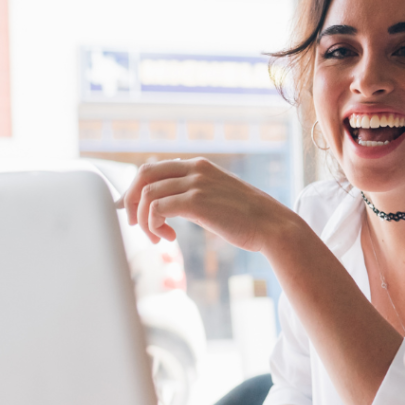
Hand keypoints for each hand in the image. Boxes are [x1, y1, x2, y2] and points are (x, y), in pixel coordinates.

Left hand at [123, 157, 287, 249]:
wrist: (273, 227)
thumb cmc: (250, 219)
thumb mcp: (218, 198)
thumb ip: (195, 194)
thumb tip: (171, 206)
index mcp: (199, 166)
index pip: (154, 167)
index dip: (137, 189)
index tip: (138, 211)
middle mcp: (195, 169)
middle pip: (143, 174)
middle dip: (130, 200)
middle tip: (134, 223)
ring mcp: (195, 184)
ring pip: (147, 194)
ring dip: (144, 219)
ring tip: (155, 238)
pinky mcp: (196, 202)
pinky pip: (157, 209)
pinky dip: (154, 225)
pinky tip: (167, 238)